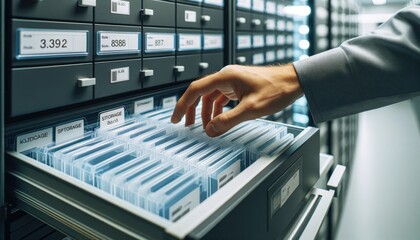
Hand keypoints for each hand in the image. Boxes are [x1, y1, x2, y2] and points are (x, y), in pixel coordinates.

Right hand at [171, 64, 302, 136]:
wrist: (294, 82)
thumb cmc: (277, 90)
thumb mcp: (250, 109)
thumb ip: (228, 121)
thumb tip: (210, 131)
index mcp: (225, 77)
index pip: (196, 90)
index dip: (183, 104)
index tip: (176, 117)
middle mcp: (227, 76)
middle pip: (202, 93)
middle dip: (193, 110)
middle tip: (186, 125)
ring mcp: (233, 80)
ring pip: (212, 97)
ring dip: (207, 112)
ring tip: (206, 127)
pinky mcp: (240, 86)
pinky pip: (223, 98)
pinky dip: (219, 109)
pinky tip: (220, 119)